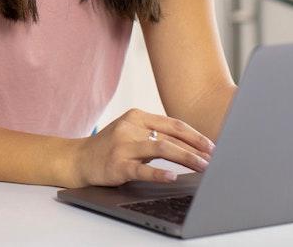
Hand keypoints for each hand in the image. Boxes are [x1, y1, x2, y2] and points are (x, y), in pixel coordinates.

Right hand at [70, 108, 214, 188]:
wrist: (79, 158)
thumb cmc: (111, 147)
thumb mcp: (131, 133)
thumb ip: (155, 135)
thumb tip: (191, 147)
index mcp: (137, 116)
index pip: (173, 124)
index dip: (196, 135)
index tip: (212, 147)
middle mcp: (131, 127)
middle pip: (171, 135)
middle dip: (196, 148)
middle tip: (213, 159)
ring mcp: (123, 145)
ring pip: (161, 148)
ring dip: (186, 158)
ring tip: (202, 167)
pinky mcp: (117, 164)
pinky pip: (141, 169)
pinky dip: (159, 173)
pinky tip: (172, 176)